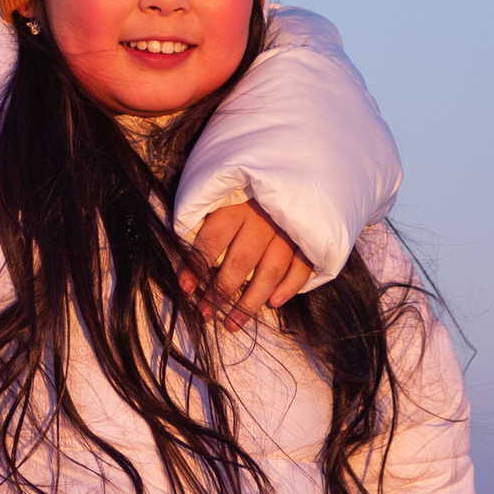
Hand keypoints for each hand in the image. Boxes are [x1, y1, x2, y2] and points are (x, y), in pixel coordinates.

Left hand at [188, 200, 311, 330]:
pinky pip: (302, 267)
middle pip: (241, 261)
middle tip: (206, 313)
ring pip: (270, 271)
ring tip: (232, 323)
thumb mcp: (221, 195)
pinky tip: (274, 304)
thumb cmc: (244, 189)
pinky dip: (289, 287)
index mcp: (236, 205)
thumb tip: (187, 261)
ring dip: (250, 302)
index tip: (184, 289)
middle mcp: (263, 218)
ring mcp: (288, 229)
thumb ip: (206, 221)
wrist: (294, 170)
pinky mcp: (308, 238)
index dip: (197, 266)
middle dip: (221, 291)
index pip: (213, 239)